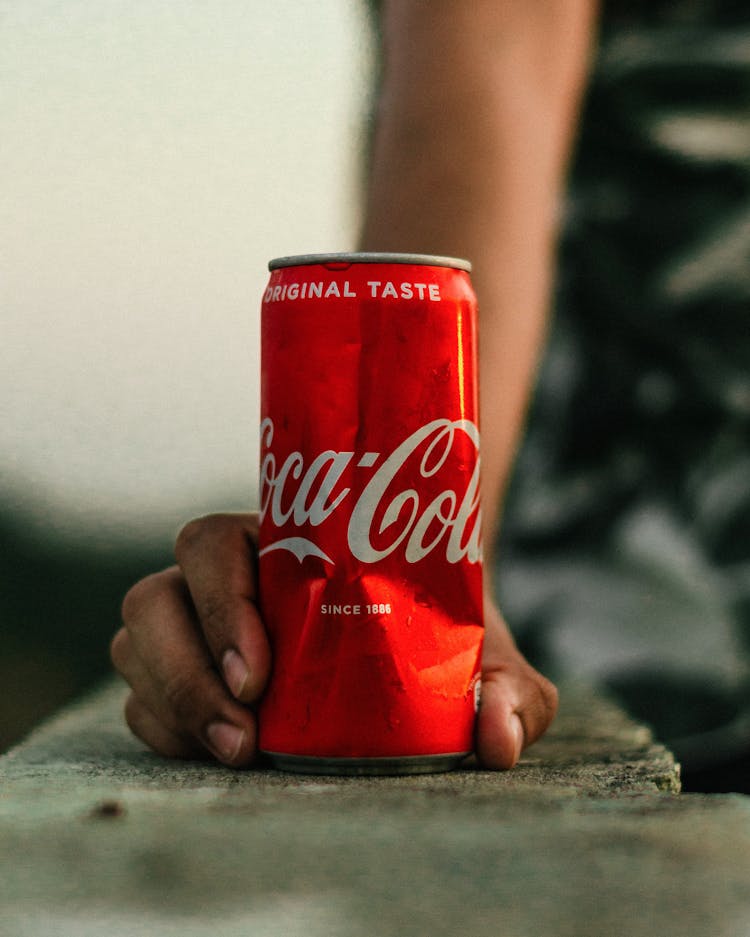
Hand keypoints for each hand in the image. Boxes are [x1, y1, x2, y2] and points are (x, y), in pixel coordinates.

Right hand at [112, 513, 556, 767]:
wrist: (422, 640)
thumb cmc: (442, 629)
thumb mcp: (488, 655)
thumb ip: (512, 691)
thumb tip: (496, 737)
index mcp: (283, 540)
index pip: (213, 544)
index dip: (220, 600)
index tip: (262, 673)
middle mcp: (228, 578)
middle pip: (155, 600)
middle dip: (186, 673)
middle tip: (245, 735)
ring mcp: (198, 626)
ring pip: (136, 645)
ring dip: (171, 705)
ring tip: (236, 752)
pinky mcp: (186, 676)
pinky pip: (141, 698)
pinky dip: (166, 728)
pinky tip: (217, 754)